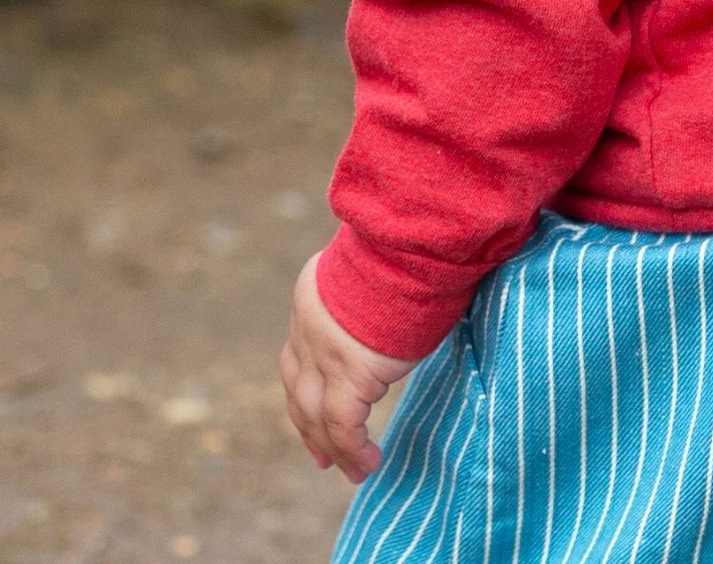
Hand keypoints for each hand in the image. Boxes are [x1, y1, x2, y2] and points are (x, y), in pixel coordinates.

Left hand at [281, 252, 415, 483]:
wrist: (415, 242)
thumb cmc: (413, 247)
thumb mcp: (377, 266)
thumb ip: (370, 292)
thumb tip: (395, 300)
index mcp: (310, 296)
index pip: (297, 355)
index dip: (303, 391)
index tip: (313, 418)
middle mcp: (307, 326)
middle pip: (297, 390)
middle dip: (309, 428)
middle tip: (322, 457)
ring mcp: (325, 353)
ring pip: (316, 415)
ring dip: (333, 447)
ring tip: (354, 471)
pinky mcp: (351, 374)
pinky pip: (344, 426)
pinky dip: (353, 450)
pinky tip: (368, 464)